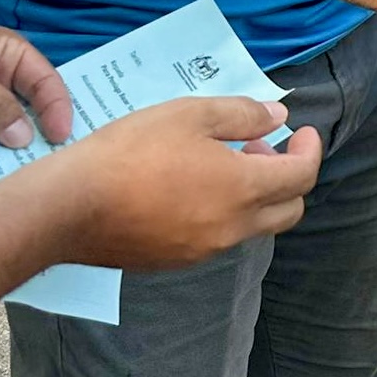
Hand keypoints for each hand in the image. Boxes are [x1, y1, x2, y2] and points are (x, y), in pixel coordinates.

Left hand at [0, 25, 72, 147]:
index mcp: (10, 52)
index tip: (60, 136)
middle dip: (40, 128)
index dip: (58, 107)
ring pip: (7, 124)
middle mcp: (1, 75)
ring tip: (25, 165)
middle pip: (31, 104)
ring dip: (12, 144)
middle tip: (53, 156)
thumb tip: (24, 138)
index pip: (46, 80)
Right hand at [50, 98, 324, 269]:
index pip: (302, 176)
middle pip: (289, 210)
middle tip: (259, 148)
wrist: (66, 207)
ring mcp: (203, 251)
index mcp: (243, 190)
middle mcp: (232, 228)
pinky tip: (190, 190)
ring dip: (254, 196)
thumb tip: (277, 117)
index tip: (299, 132)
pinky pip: (218, 239)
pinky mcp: (174, 262)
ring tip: (219, 162)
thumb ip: (242, 115)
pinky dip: (223, 214)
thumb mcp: (190, 114)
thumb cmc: (130, 152)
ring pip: (253, 227)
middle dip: (288, 177)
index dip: (309, 150)